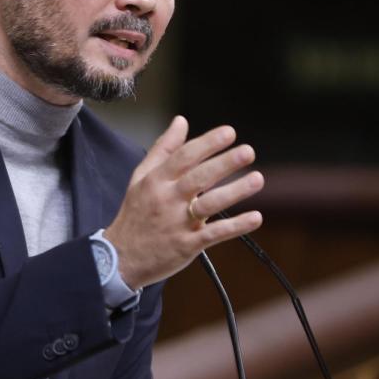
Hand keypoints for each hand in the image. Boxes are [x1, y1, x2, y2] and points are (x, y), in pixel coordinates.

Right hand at [104, 116, 263, 288]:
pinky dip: (236, 226)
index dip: (207, 143)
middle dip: (224, 163)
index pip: (184, 156)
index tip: (229, 133)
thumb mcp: (141, 176)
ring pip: (209, 204)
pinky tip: (255, 217)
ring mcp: (178, 223)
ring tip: (257, 179)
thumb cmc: (135, 214)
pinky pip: (214, 234)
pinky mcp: (187, 245)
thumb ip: (163, 148)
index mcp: (157, 180)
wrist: (120, 257)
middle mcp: (168, 199)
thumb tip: (181, 121)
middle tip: (248, 151)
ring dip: (234, 191)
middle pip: (199, 177)